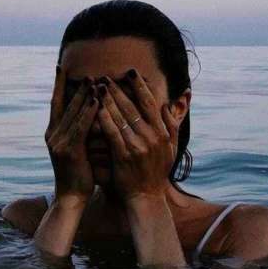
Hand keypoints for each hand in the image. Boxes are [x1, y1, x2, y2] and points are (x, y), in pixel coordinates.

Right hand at [44, 67, 98, 202]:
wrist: (71, 196)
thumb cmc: (79, 173)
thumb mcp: (78, 148)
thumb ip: (81, 130)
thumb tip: (93, 111)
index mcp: (54, 133)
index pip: (56, 103)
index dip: (59, 85)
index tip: (61, 67)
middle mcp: (53, 134)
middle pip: (65, 104)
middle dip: (76, 87)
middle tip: (86, 71)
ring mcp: (59, 142)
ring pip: (73, 113)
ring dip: (85, 95)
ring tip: (95, 80)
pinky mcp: (69, 150)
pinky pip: (80, 126)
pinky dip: (89, 112)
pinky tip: (98, 100)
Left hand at [95, 68, 179, 202]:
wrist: (146, 197)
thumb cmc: (157, 172)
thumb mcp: (171, 148)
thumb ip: (172, 126)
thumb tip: (169, 104)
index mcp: (162, 133)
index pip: (150, 103)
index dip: (140, 86)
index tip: (131, 72)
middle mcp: (152, 137)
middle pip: (133, 107)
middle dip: (119, 90)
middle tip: (107, 76)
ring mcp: (138, 146)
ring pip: (121, 117)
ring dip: (109, 100)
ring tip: (98, 87)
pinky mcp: (124, 156)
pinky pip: (112, 133)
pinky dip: (104, 119)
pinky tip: (95, 108)